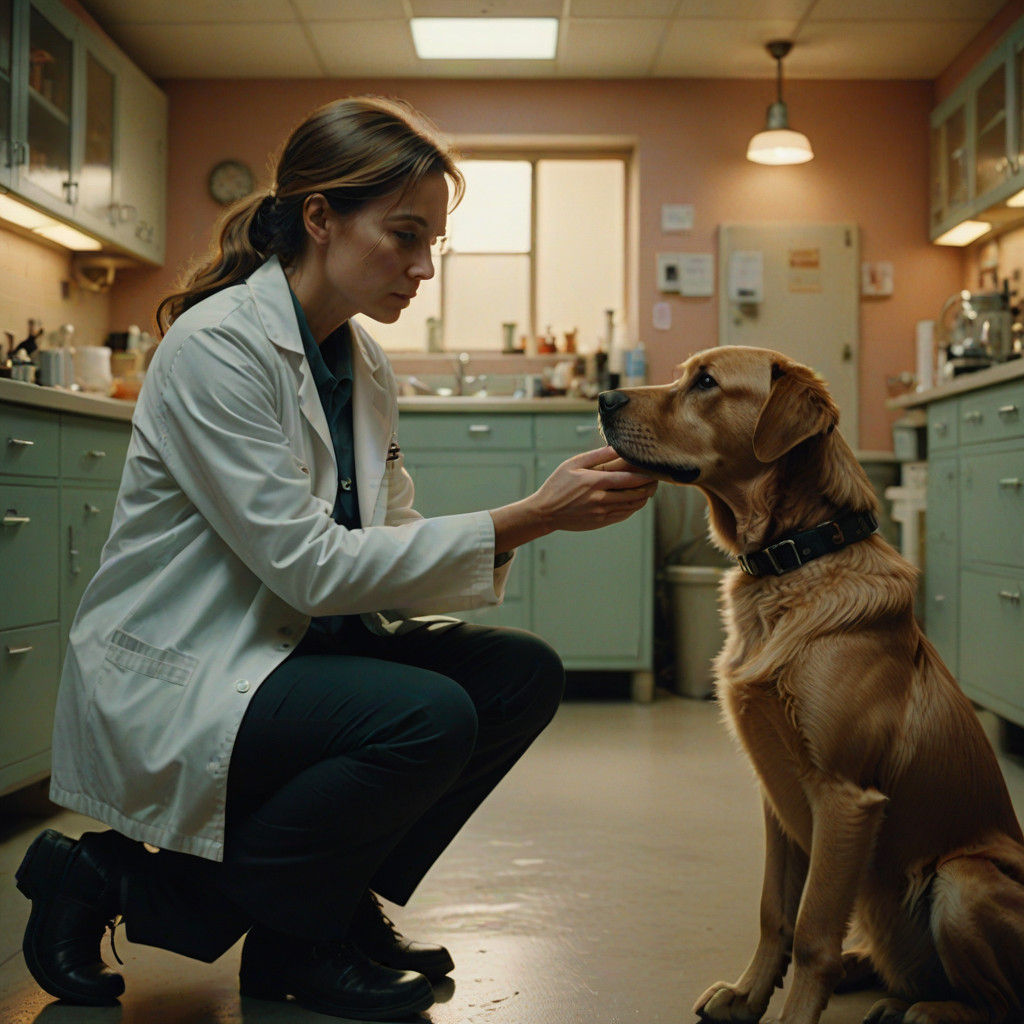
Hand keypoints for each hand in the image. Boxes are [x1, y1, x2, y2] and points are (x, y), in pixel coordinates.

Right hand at [532, 446, 657, 531]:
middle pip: (634, 494)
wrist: (545, 512)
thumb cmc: (558, 485)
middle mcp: (600, 499)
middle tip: (656, 481)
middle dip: (648, 488)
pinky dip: (632, 508)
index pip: (628, 480)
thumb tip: (616, 447)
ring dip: (642, 499)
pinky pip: (623, 515)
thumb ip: (596, 455)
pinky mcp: (600, 522)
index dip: (645, 477)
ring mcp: (601, 513)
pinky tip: (634, 502)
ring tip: (648, 490)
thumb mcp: (573, 464)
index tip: (654, 472)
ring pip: (631, 507)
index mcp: (595, 482)